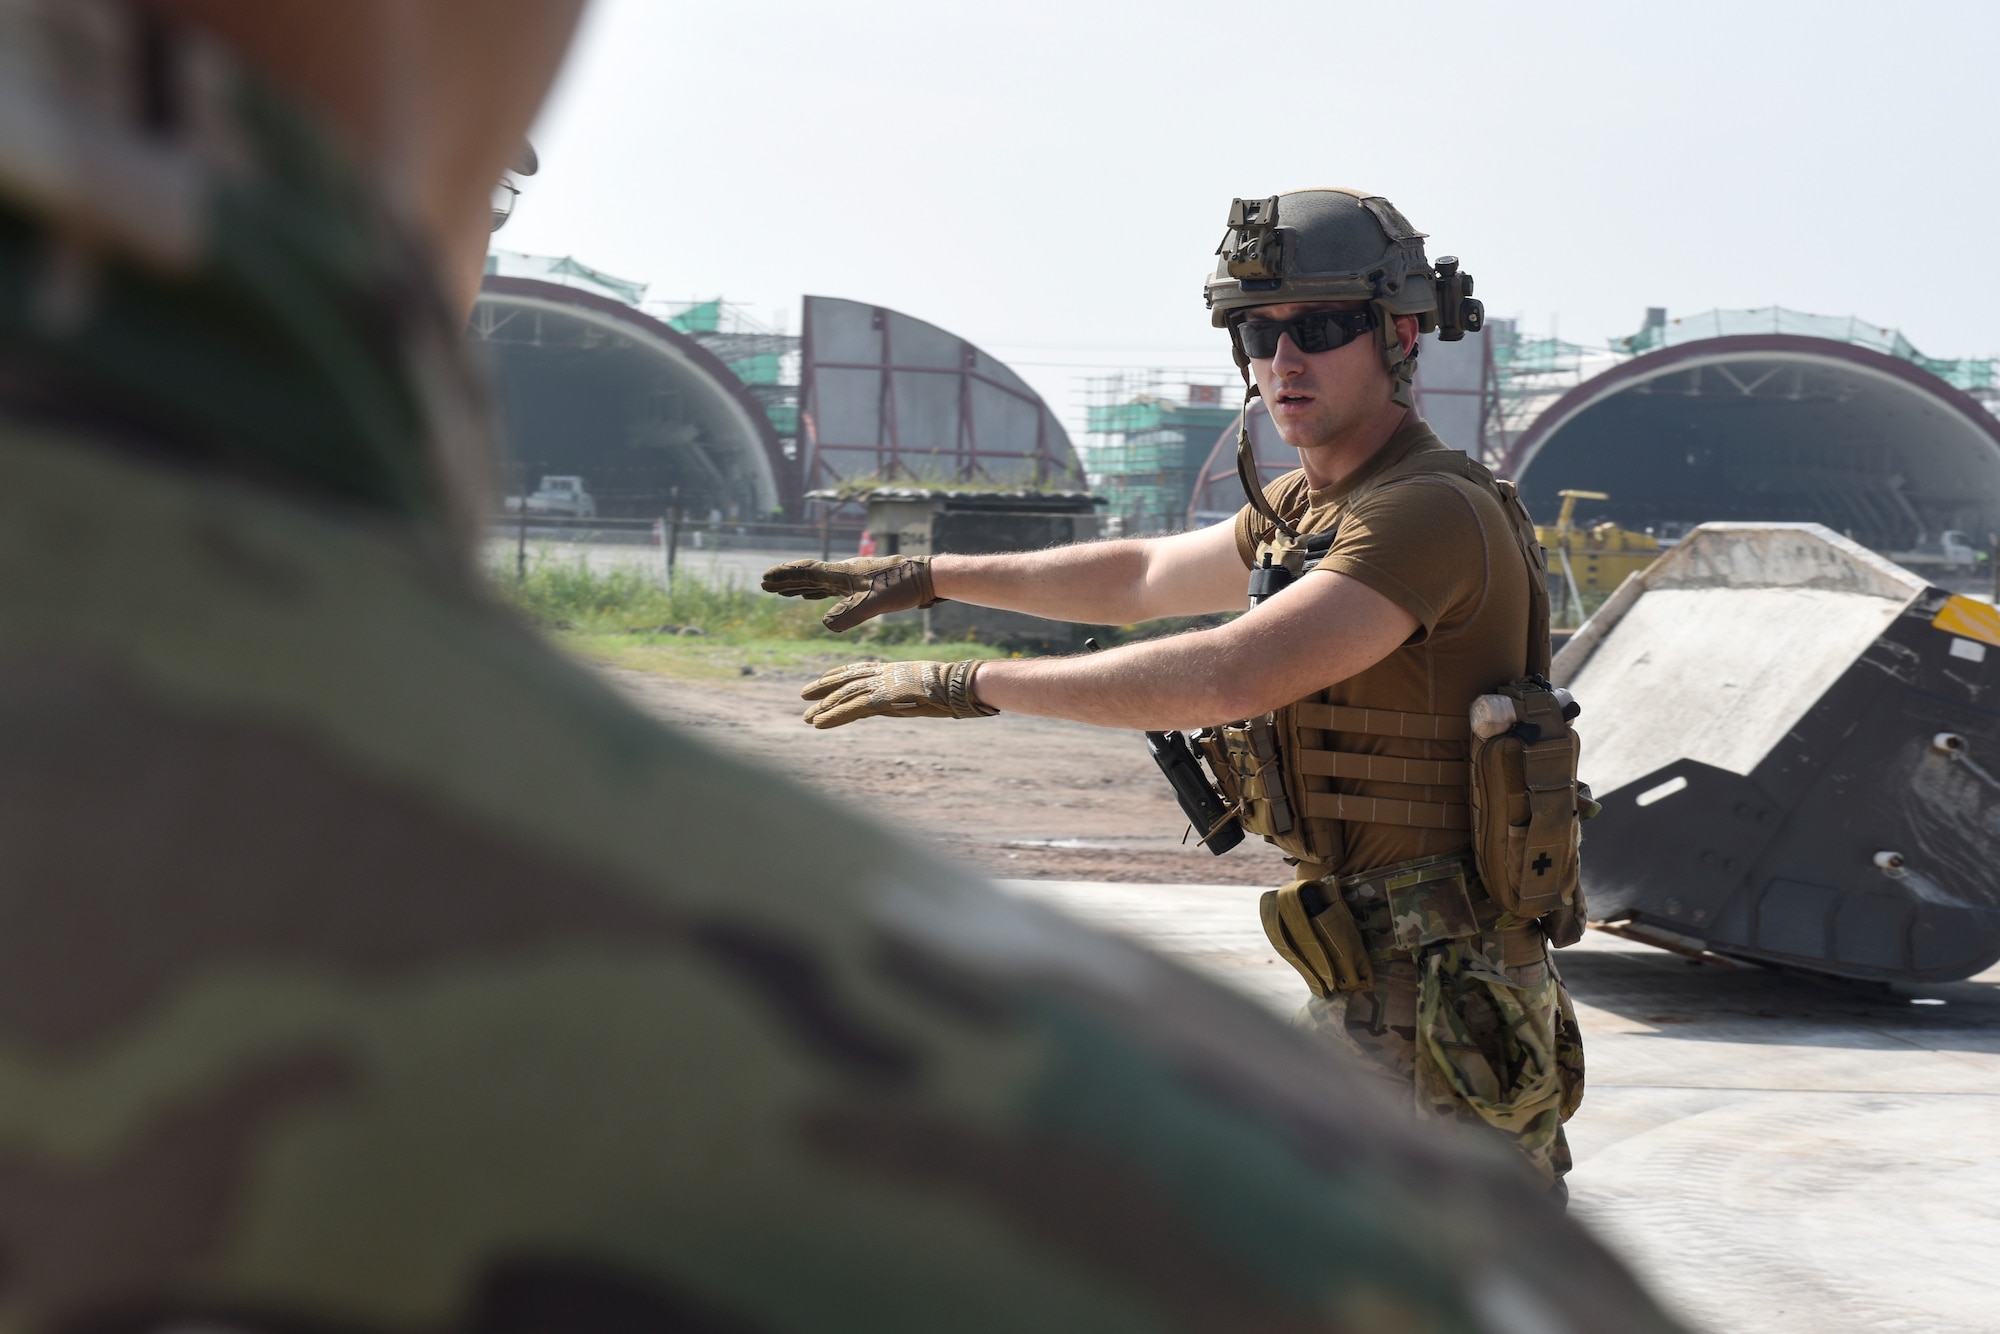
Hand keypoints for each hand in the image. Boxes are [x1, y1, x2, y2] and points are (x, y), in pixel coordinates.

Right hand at [761, 555, 940, 631]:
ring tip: (784, 590)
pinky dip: (818, 591)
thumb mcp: (875, 604)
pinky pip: (833, 588)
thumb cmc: (903, 587)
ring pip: (820, 581)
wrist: (927, 579)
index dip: (785, 576)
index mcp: (843, 573)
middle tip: (766, 584)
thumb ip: (850, 614)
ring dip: (800, 586)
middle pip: (809, 575)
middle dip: (787, 580)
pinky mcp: (864, 586)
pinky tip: (815, 596)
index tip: (765, 579)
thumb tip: (827, 625)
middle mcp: (845, 573)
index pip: (807, 572)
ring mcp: (854, 579)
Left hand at [800, 660, 997, 728]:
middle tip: (804, 695)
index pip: (860, 670)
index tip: (825, 678)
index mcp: (893, 670)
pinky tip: (818, 724)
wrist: (959, 684)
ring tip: (807, 716)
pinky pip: (852, 709)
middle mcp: (883, 675)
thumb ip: (908, 694)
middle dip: (824, 687)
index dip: (840, 674)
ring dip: (824, 707)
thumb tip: (902, 703)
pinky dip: (834, 716)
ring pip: (845, 695)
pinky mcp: (883, 699)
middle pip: (847, 680)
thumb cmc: (951, 687)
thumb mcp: (925, 689)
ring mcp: (883, 686)